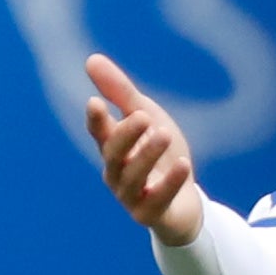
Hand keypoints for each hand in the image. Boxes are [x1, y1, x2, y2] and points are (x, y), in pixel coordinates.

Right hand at [82, 54, 205, 244]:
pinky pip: (157, 200)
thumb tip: (91, 59)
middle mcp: (117, 173)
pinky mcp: (150, 215)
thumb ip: (121, 92)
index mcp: (114, 147)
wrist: (185, 201)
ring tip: (165, 135)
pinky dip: (169, 183)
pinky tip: (183, 165)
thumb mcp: (146, 116)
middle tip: (143, 117)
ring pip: (132, 178)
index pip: (99, 132)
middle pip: (113, 155)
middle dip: (126, 136)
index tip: (95, 103)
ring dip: (148, 156)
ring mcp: (131, 196)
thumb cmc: (161, 155)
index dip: (96, 120)